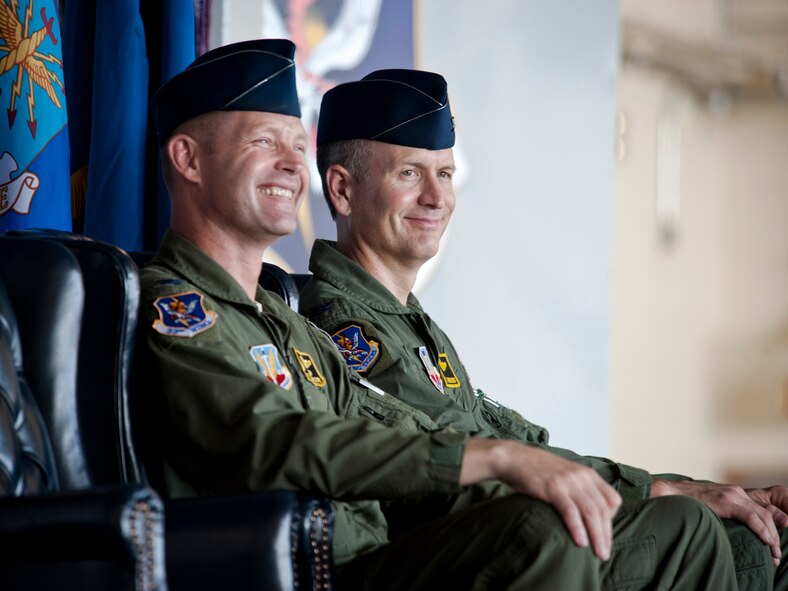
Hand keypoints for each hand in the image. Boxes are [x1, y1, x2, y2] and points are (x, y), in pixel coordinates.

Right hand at [461, 439, 621, 560]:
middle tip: (605, 555)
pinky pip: (570, 511)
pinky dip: (577, 528)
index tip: (604, 536)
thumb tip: (590, 513)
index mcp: (588, 474)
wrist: (514, 458)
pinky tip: (580, 542)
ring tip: (598, 553)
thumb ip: (580, 489)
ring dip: (597, 536)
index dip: (612, 521)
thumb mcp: (566, 474)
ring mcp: (568, 481)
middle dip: (606, 535)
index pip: (613, 500)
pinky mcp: (553, 488)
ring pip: (591, 512)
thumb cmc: (538, 471)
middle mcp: (582, 476)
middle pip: (603, 510)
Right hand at [652, 479, 787, 563]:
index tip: (771, 546)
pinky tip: (766, 540)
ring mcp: (732, 494)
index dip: (770, 529)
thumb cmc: (687, 502)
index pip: (760, 512)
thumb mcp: (711, 506)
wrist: (669, 493)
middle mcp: (736, 492)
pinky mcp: (726, 500)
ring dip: (772, 536)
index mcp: (733, 494)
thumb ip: (723, 513)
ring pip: (762, 516)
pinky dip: (761, 529)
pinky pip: (751, 516)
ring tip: (774, 553)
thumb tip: (730, 530)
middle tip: (776, 555)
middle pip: (765, 514)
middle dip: (774, 536)